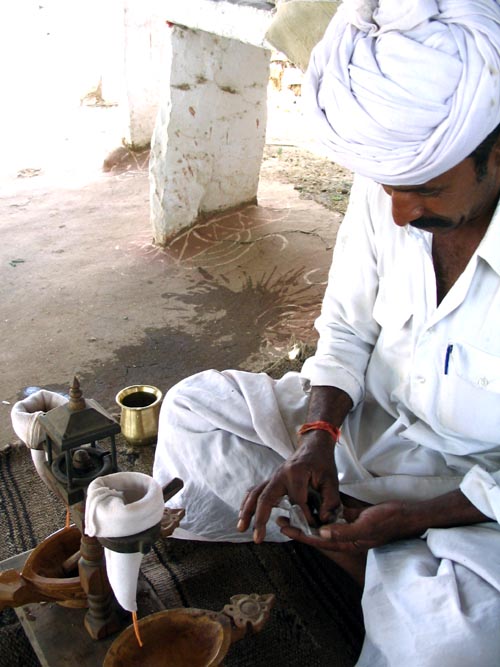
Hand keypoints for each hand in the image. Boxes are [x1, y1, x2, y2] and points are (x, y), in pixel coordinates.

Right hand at [237, 430, 339, 542]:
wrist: (313, 446)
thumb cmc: (322, 462)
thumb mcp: (332, 480)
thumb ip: (330, 501)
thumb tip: (322, 522)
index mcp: (296, 473)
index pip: (297, 501)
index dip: (304, 516)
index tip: (312, 526)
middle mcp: (280, 474)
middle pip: (265, 498)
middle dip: (260, 519)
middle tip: (258, 538)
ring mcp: (273, 477)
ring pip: (255, 494)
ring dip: (247, 511)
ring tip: (241, 528)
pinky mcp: (271, 480)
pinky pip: (255, 491)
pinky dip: (247, 503)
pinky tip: (243, 516)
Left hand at [276, 500, 417, 551]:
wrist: (406, 515)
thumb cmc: (388, 523)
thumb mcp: (365, 527)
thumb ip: (344, 532)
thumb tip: (321, 533)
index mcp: (345, 543)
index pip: (316, 540)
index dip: (299, 534)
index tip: (283, 527)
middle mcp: (344, 536)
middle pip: (316, 533)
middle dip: (299, 526)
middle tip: (281, 517)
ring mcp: (348, 527)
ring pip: (323, 523)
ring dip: (308, 516)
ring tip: (292, 508)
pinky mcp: (353, 517)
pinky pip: (334, 514)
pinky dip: (322, 508)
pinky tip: (312, 500)